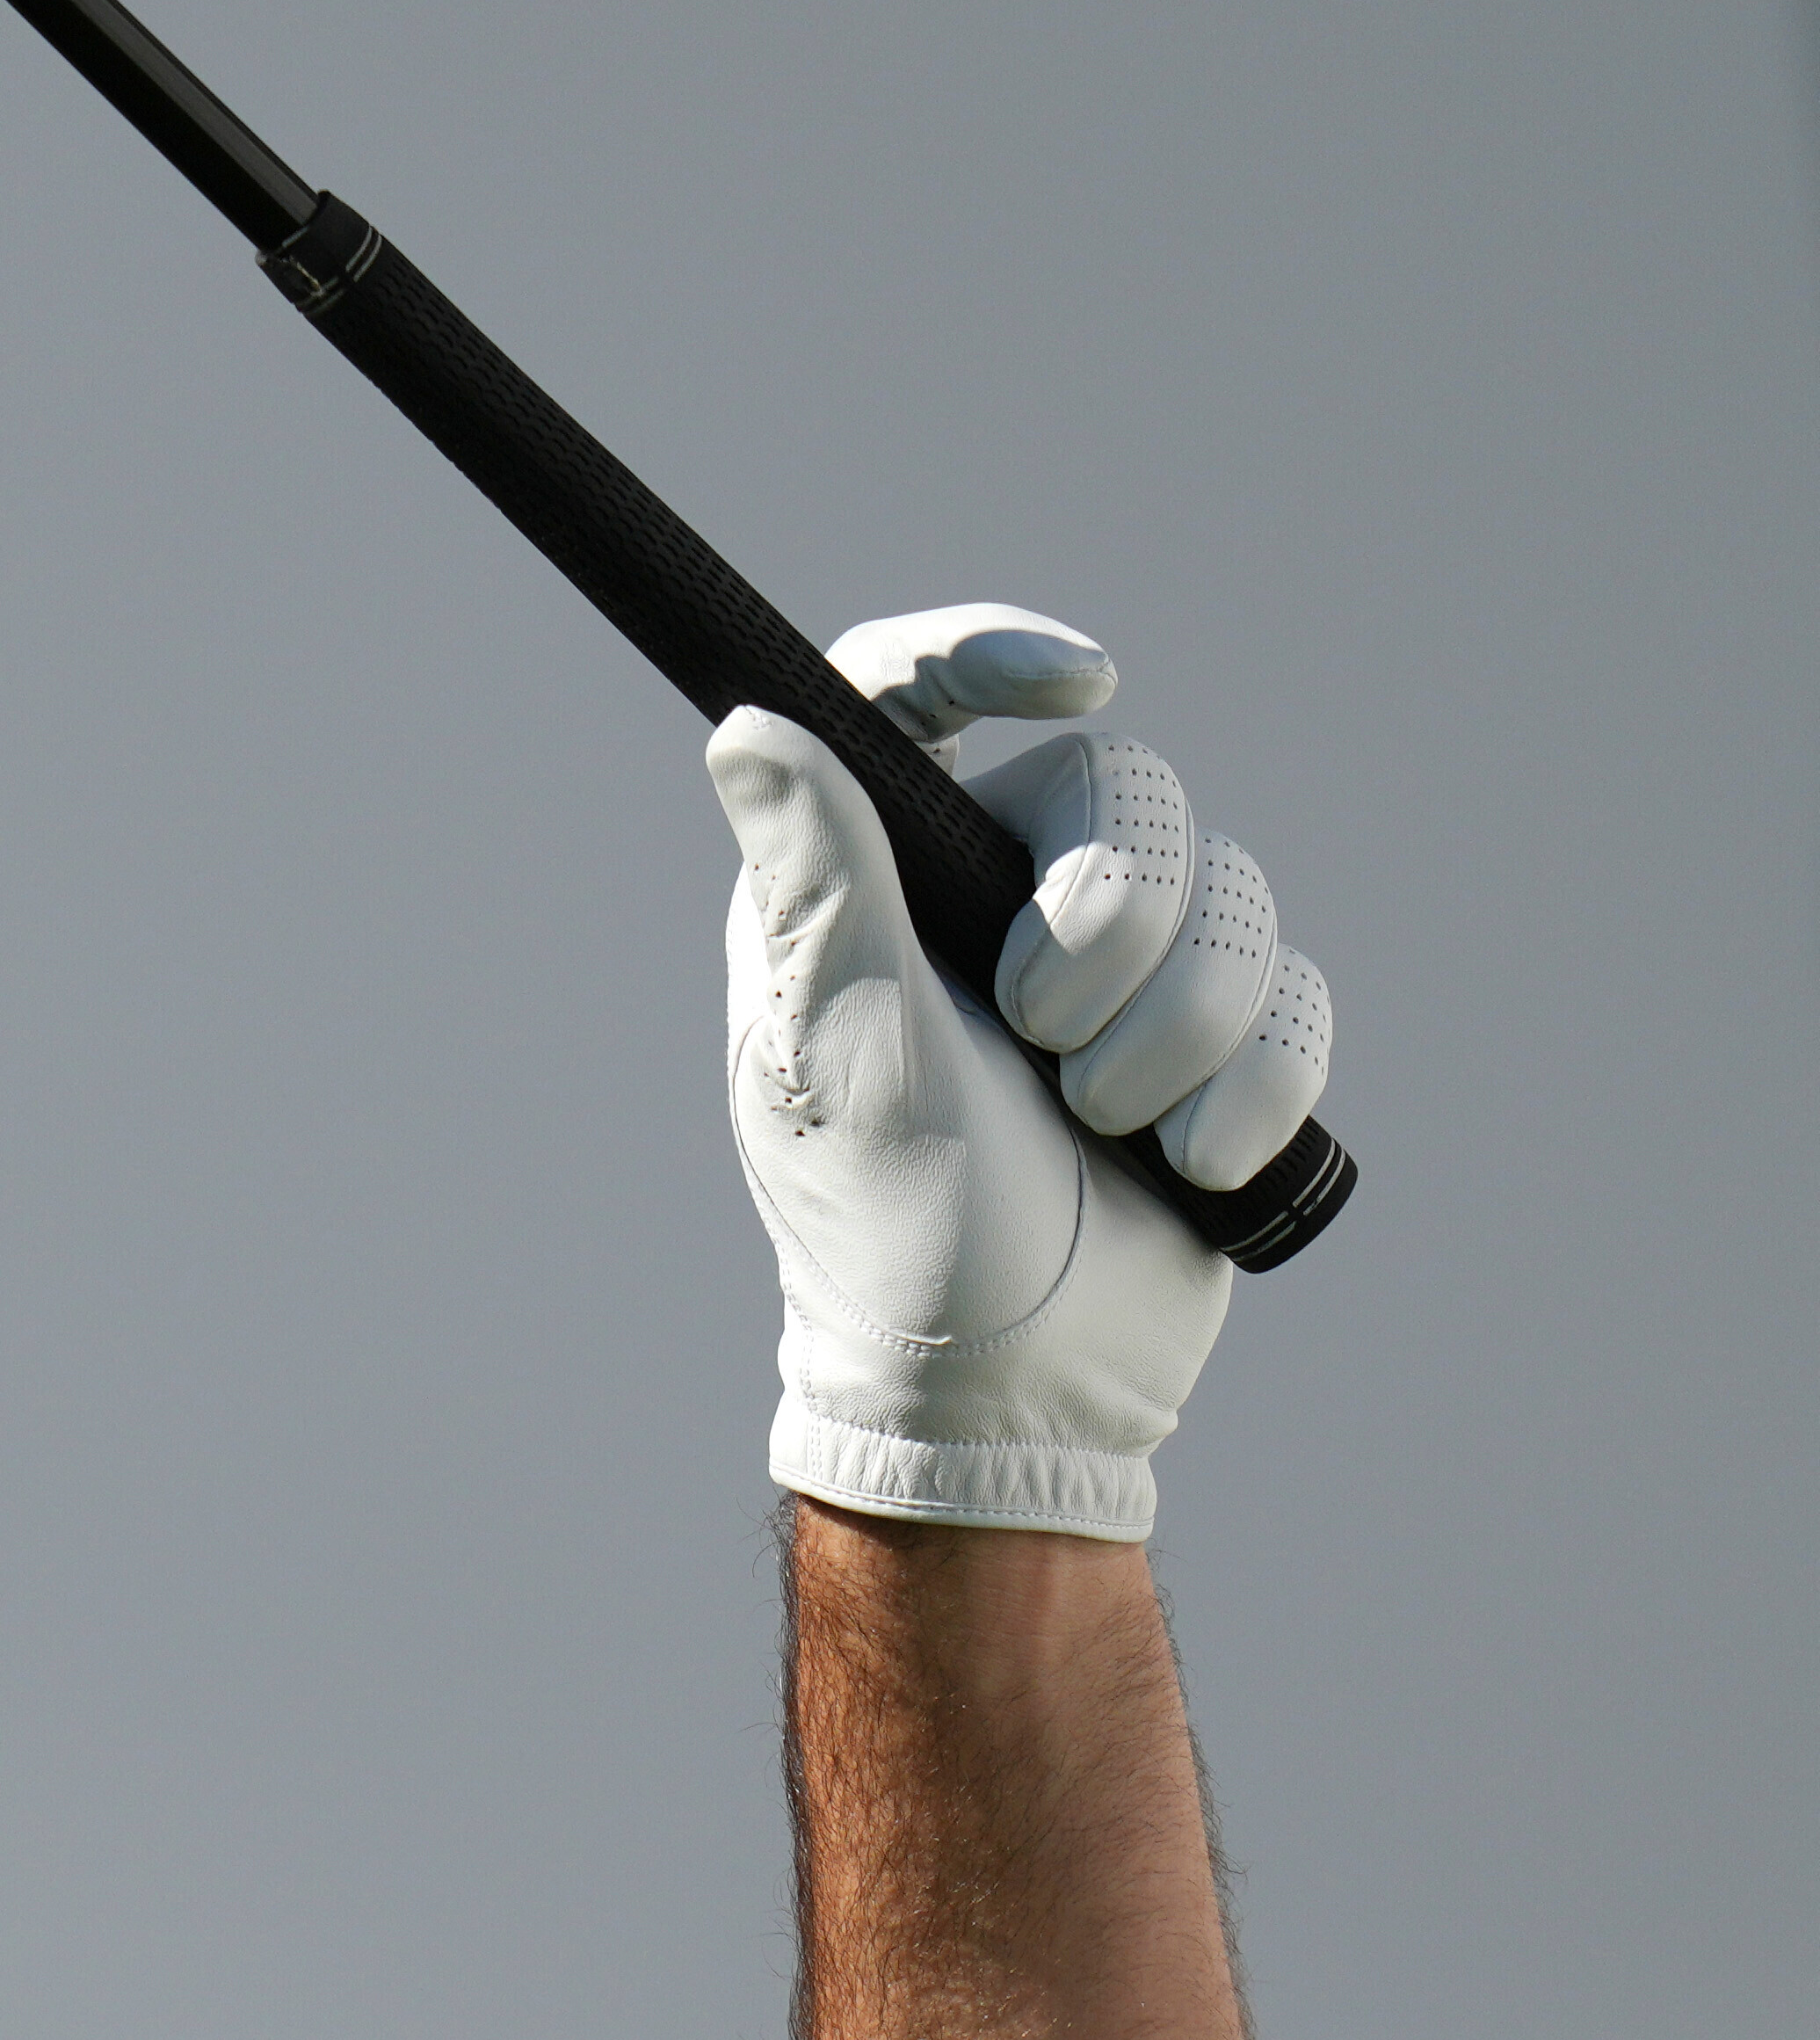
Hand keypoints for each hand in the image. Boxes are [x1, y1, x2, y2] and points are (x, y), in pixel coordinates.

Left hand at [706, 600, 1338, 1541]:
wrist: (1009, 1385)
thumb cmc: (894, 1225)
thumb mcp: (842, 1046)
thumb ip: (816, 880)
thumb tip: (746, 724)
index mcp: (881, 884)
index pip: (912, 699)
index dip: (988, 654)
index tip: (1074, 685)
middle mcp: (995, 902)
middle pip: (1129, 793)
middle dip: (1117, 927)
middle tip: (1046, 1042)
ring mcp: (1119, 970)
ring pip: (1234, 892)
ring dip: (1180, 1031)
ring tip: (1102, 1126)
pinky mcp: (1215, 1042)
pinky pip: (1294, 996)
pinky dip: (1252, 1087)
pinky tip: (1186, 1162)